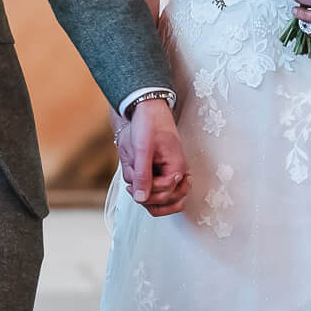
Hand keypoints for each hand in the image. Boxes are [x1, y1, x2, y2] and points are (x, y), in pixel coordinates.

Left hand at [117, 97, 189, 216]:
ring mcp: (173, 173)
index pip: (165, 193)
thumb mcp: (142, 149)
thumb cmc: (148, 124)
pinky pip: (162, 191)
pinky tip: (138, 181)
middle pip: (170, 201)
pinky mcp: (166, 172)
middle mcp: (179, 173)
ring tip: (135, 184)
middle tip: (132, 186)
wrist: (148, 109)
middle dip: (148, 197)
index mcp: (177, 166)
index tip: (132, 184)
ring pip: (168, 200)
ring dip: (149, 196)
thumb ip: (142, 174)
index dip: (147, 192)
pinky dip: (150, 191)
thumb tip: (141, 198)